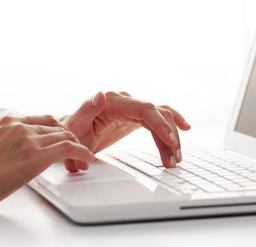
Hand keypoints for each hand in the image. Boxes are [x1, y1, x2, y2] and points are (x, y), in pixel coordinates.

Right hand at [0, 115, 94, 211]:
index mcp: (8, 122)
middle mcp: (20, 126)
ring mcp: (28, 140)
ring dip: (79, 148)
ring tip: (84, 159)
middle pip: (58, 128)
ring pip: (66, 136)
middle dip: (72, 140)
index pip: (45, 120)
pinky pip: (69, 148)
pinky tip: (88, 159)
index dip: (60, 131)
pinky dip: (83, 153)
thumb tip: (20, 152)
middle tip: (79, 152)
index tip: (67, 139)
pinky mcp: (35, 156)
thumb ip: (9, 142)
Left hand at [62, 91, 190, 171]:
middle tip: (173, 159)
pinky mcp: (137, 116)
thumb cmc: (70, 133)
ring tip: (175, 160)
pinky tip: (184, 130)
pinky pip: (159, 119)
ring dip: (171, 138)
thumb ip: (86, 110)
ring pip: (162, 117)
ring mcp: (133, 108)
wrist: (70, 136)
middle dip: (169, 137)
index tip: (170, 141)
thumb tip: (100, 94)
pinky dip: (171, 126)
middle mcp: (126, 101)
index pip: (145, 109)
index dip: (160, 124)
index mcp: (113, 101)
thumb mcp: (74, 126)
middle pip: (158, 114)